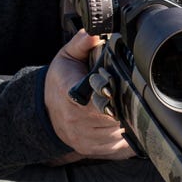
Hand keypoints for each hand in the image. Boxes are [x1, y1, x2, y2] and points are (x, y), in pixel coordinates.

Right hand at [44, 30, 134, 161]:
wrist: (45, 113)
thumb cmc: (60, 83)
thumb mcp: (66, 58)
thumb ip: (82, 42)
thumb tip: (96, 30)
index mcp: (71, 95)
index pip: (99, 98)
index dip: (116, 95)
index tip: (124, 89)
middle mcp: (77, 121)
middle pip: (116, 117)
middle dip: (128, 106)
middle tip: (135, 97)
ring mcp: (86, 139)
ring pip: (122, 132)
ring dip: (131, 121)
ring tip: (130, 108)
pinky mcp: (94, 151)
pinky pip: (123, 147)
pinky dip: (130, 137)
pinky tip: (128, 124)